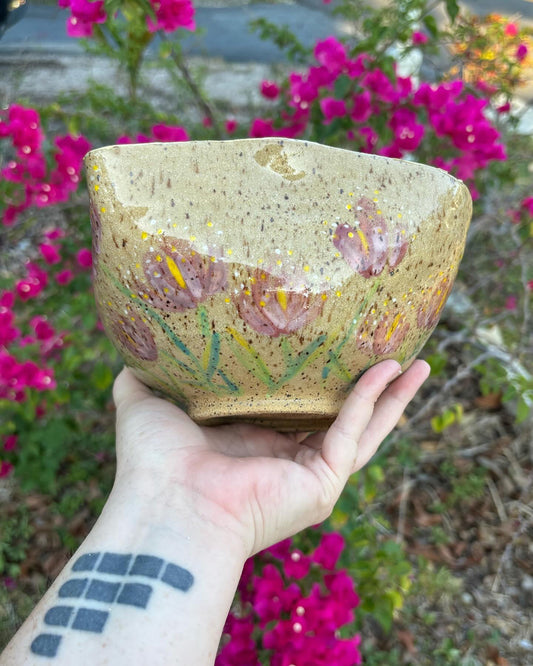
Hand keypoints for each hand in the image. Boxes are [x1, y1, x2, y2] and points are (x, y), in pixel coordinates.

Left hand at [112, 359, 428, 556]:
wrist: (168, 506)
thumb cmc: (153, 460)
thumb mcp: (145, 402)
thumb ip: (144, 375)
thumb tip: (141, 345)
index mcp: (249, 441)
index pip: (291, 405)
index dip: (312, 377)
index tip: (327, 342)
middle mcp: (282, 458)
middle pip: (336, 416)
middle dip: (365, 386)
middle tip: (388, 351)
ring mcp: (306, 473)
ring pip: (362, 428)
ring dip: (392, 397)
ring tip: (418, 363)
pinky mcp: (322, 485)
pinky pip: (353, 433)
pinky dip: (375, 401)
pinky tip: (394, 369)